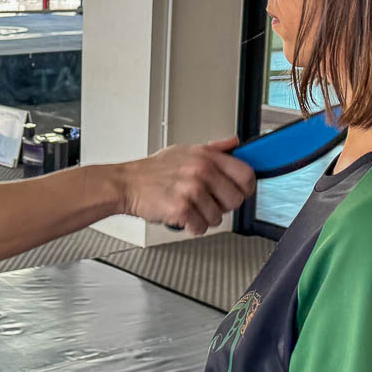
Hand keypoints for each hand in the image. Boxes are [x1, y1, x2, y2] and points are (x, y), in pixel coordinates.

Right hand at [120, 137, 254, 234]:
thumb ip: (213, 148)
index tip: (239, 192)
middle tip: (207, 202)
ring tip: (190, 208)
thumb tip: (234, 143)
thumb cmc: (152, 171)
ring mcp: (191, 190)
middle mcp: (201, 171)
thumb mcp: (184, 151)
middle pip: (235, 199)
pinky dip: (192, 227)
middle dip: (223, 206)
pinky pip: (201, 227)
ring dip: (205, 218)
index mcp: (205, 156)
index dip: (246, 187)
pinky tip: (182, 217)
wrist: (126, 184)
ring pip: (218, 217)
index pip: (245, 174)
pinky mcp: (181, 208)